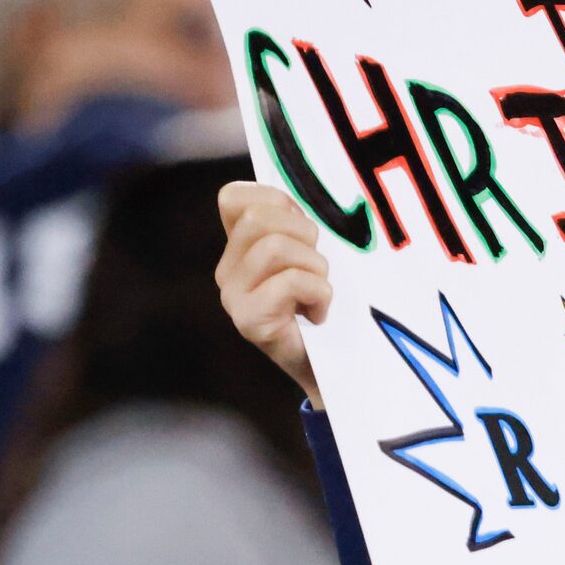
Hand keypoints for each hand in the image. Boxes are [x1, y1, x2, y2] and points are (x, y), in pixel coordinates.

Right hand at [216, 180, 331, 405]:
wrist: (337, 372)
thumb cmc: (333, 309)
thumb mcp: (319, 258)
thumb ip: (303, 228)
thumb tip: (314, 192)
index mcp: (241, 247)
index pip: (235, 196)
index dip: (278, 201)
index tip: (306, 230)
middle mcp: (228, 269)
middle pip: (261, 217)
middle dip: (306, 235)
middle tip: (320, 268)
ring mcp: (233, 296)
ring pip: (277, 247)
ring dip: (316, 268)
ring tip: (321, 293)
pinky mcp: (248, 320)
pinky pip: (290, 282)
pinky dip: (319, 294)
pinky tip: (319, 314)